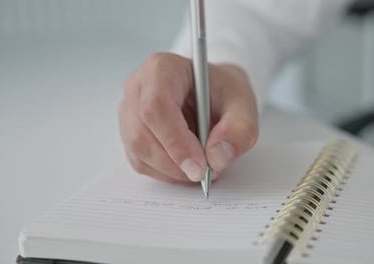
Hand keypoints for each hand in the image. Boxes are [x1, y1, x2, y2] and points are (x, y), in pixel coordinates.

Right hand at [119, 52, 257, 182]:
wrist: (215, 94)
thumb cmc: (224, 93)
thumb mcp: (244, 106)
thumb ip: (238, 131)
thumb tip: (216, 158)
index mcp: (162, 68)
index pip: (156, 106)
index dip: (175, 141)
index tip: (199, 167)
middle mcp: (138, 87)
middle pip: (142, 134)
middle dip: (175, 162)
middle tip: (206, 173)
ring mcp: (129, 111)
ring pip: (139, 151)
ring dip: (172, 170)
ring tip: (202, 166)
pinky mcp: (130, 134)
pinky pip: (141, 162)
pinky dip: (166, 173)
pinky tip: (186, 164)